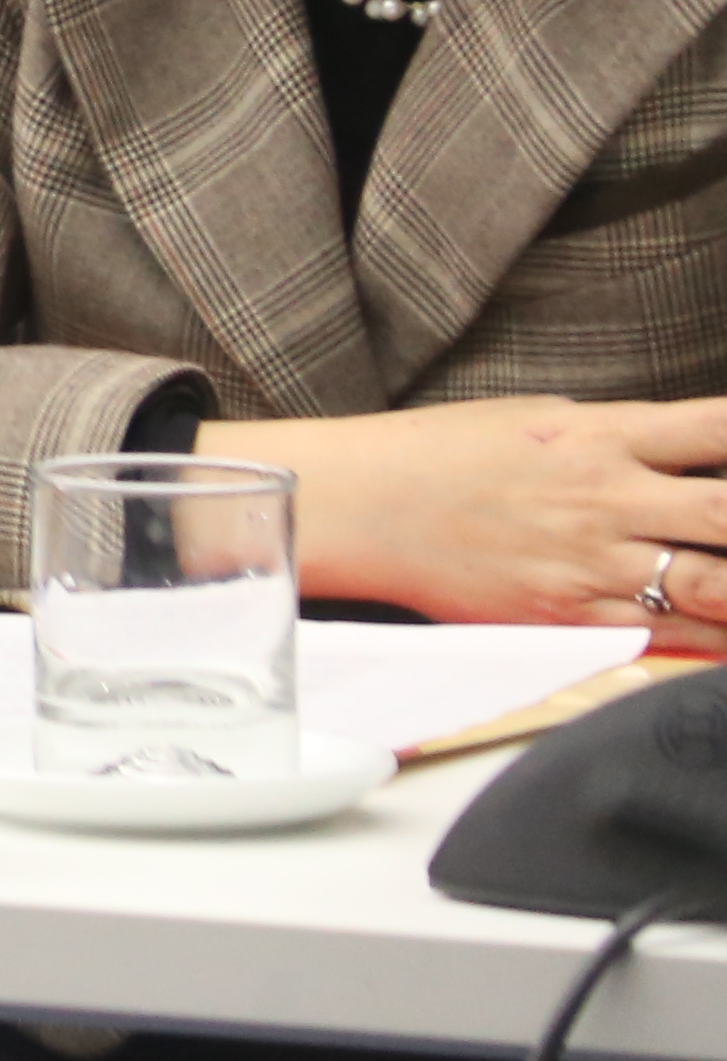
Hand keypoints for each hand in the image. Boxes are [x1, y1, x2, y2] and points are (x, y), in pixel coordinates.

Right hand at [199, 396, 726, 621]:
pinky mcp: (574, 618)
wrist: (369, 505)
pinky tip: (724, 634)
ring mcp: (594, 562)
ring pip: (717, 587)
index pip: (718, 427)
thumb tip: (698, 456)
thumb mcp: (542, 419)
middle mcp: (608, 497)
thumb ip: (625, 437)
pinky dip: (715, 642)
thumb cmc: (450, 453)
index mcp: (602, 435)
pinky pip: (670, 639)